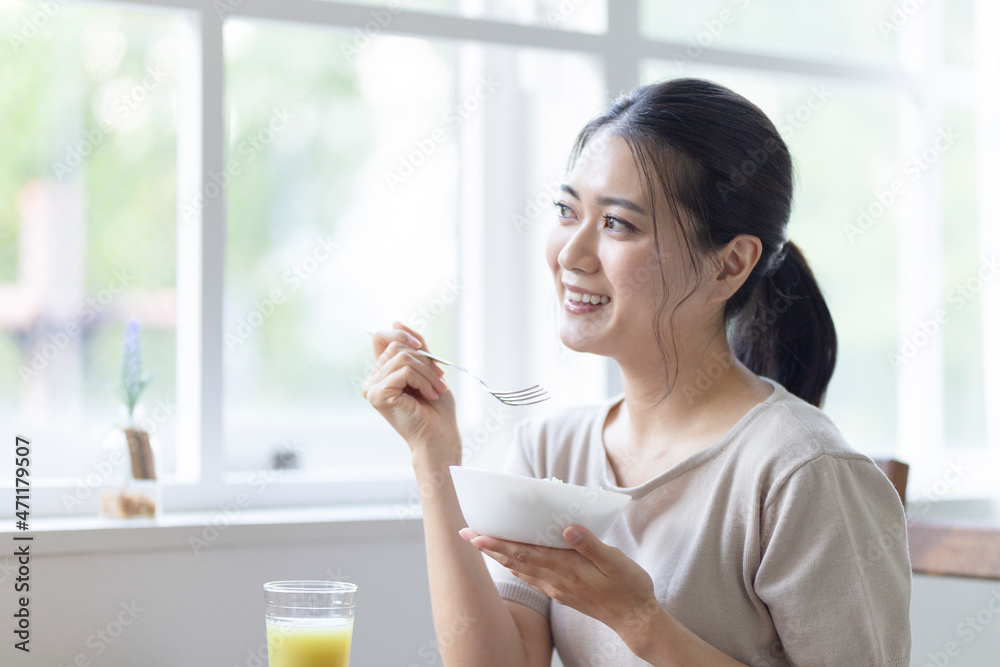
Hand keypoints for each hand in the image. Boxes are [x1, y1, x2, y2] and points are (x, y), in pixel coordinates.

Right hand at [362, 322, 458, 459]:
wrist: (439, 436)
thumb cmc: (436, 409)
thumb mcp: (428, 368)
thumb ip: (414, 346)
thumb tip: (395, 320)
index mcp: (382, 373)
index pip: (380, 337)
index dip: (400, 334)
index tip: (420, 346)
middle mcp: (372, 380)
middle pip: (396, 345)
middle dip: (424, 360)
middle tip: (439, 380)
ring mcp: (372, 388)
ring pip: (403, 358)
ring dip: (427, 373)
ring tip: (435, 391)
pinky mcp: (378, 395)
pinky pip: (404, 371)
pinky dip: (423, 381)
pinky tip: (428, 396)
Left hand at [460, 525, 663, 643]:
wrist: (635, 620)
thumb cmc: (629, 587)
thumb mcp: (615, 561)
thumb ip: (590, 545)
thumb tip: (568, 528)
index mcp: (567, 569)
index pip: (525, 553)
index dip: (499, 543)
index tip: (477, 535)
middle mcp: (556, 580)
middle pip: (515, 561)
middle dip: (489, 547)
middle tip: (466, 534)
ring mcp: (557, 589)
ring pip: (520, 570)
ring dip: (498, 557)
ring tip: (481, 544)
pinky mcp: (561, 594)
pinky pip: (531, 578)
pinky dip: (515, 567)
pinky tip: (511, 562)